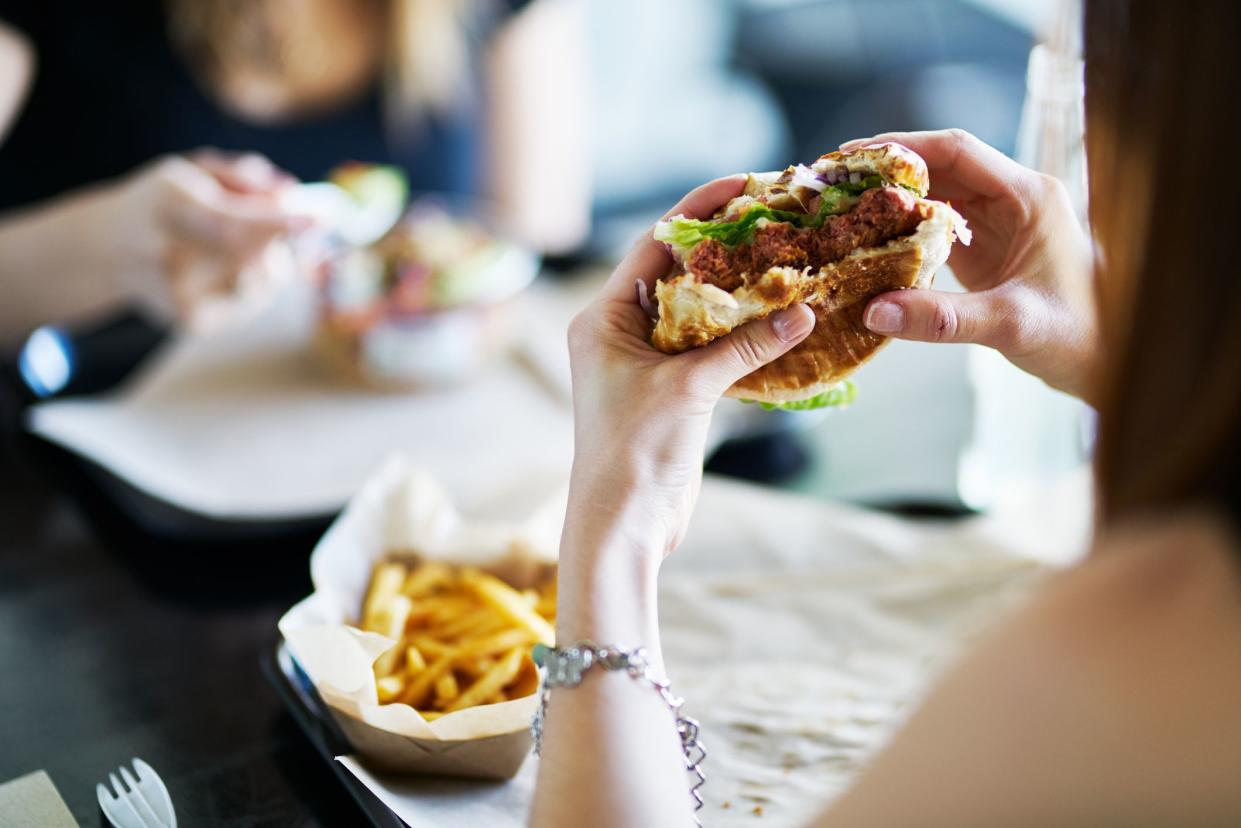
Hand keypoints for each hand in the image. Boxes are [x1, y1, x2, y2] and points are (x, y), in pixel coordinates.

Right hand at [107, 149, 308, 329]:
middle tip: (299, 227)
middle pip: (251, 258)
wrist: (106, 248)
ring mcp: (176, 293)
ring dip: (273, 263)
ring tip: (245, 247)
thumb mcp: (195, 170)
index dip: (278, 225)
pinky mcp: (188, 320)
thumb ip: (244, 176)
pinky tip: (232, 271)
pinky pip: (252, 304)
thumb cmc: (165, 201)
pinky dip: (258, 285)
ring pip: (260, 283)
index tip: (318, 219)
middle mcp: (166, 252)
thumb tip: (290, 194)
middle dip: (285, 242)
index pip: (229, 223)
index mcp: (168, 203)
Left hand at [562, 177, 814, 565]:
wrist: (623, 524)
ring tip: (787, 262)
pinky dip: (741, 334)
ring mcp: (645, 361)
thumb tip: (803, 311)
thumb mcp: (689, 389)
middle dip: (726, 249)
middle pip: (678, 272)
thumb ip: (744, 346)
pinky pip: (709, 347)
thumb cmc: (635, 452)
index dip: (699, 212)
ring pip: (698, 311)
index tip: (744, 185)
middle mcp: (620, 331)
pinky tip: (779, 320)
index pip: (654, 244)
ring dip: (738, 293)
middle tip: (776, 220)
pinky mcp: (670, 390)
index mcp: (604, 318)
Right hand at [846, 129, 1096, 400]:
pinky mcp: (985, 251)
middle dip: (886, 172)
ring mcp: (998, 224)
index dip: (904, 147)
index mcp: (1029, 196)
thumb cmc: (1080, 336)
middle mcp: (1013, 200)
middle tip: (833, 181)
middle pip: (940, 167)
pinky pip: (935, 230)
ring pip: (935, 197)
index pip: (958, 151)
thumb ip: (942, 319)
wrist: (1112, 361)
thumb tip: (874, 311)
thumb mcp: (1011, 325)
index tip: (855, 155)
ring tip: (839, 206)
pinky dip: (900, 233)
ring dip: (889, 201)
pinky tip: (865, 242)